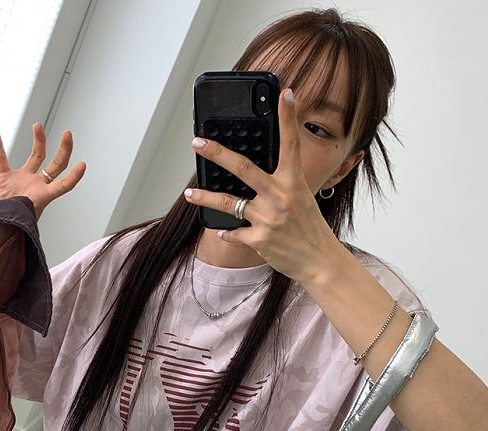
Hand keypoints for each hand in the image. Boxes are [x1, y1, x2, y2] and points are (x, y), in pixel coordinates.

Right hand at [0, 122, 86, 220]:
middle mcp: (37, 185)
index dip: (74, 177)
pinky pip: (2, 158)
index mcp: (44, 196)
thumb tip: (25, 210)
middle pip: (55, 164)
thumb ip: (27, 212)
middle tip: (67, 135)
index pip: (64, 185)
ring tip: (38, 126)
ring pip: (35, 155)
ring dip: (38, 140)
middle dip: (64, 150)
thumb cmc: (13, 228)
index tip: (83, 165)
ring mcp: (23, 180)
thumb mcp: (26, 221)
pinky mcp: (6, 178)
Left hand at [183, 87, 341, 284]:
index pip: (290, 143)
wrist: (318, 261)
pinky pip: (233, 232)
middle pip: (242, 168)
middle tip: (198, 142)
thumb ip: (281, 184)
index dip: (288, 116)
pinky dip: (227, 232)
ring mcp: (267, 218)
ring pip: (227, 203)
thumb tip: (255, 174)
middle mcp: (279, 196)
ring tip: (190, 192)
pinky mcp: (258, 239)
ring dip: (205, 197)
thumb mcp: (301, 198)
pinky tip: (222, 231)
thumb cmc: (308, 228)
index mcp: (293, 182)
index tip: (285, 93)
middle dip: (217, 153)